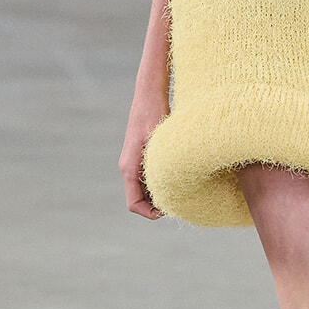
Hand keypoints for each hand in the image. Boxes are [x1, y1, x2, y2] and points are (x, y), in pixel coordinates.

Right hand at [119, 98, 167, 218]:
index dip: (149, 214)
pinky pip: (146, 179)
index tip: (168, 212)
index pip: (133, 204)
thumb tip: (170, 191)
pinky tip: (177, 180)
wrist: (149, 94)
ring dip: (158, 196)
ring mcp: (132, 162)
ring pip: (143, 190)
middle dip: (156, 207)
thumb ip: (161, 167)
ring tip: (181, 194)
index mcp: (129, 167)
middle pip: (138, 200)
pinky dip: (159, 185)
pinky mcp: (139, 156)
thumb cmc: (155, 114)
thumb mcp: (161, 143)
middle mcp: (128, 167)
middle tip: (179, 205)